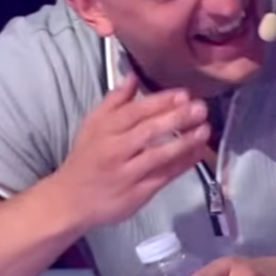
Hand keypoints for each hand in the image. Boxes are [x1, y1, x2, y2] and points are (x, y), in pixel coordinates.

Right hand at [50, 72, 209, 227]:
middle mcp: (116, 149)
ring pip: (160, 155)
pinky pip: (165, 175)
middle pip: (149, 131)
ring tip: (204, 129)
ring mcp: (129, 173)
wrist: (71, 199)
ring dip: (185, 141)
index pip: (135, 111)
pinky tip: (198, 152)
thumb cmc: (85, 158)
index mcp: (104, 129)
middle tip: (200, 107)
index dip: (161, 101)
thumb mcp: (92, 125)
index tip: (183, 93)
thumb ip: (114, 101)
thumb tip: (133, 76)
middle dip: (177, 118)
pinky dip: (183, 163)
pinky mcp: (139, 193)